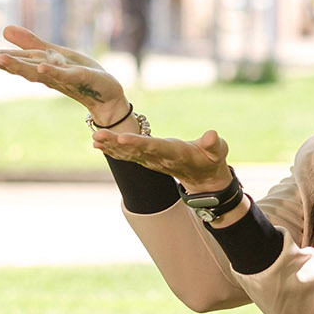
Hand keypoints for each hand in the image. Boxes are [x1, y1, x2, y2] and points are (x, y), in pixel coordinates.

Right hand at [0, 25, 126, 122]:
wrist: (106, 94)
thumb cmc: (79, 73)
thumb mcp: (53, 54)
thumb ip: (31, 43)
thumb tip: (5, 29)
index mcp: (40, 67)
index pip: (17, 62)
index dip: (0, 58)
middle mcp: (48, 75)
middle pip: (23, 68)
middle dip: (4, 61)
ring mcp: (62, 77)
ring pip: (38, 72)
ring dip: (20, 66)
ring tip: (3, 58)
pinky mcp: (79, 78)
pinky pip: (63, 75)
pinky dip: (52, 71)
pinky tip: (42, 66)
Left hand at [92, 126, 233, 193]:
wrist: (203, 178)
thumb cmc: (211, 160)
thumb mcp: (218, 152)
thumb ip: (215, 145)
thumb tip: (213, 135)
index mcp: (174, 153)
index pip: (154, 147)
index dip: (138, 143)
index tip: (123, 137)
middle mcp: (159, 158)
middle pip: (134, 150)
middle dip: (116, 143)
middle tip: (99, 136)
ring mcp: (151, 161)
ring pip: (127, 153)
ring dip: (110, 146)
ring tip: (94, 138)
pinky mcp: (147, 160)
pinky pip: (127, 155)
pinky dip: (112, 149)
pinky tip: (98, 143)